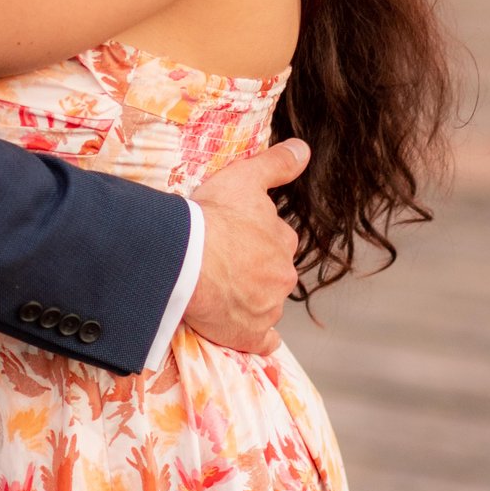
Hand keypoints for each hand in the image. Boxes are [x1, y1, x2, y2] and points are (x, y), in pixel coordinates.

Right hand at [181, 138, 308, 353]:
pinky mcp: (249, 334)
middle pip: (272, 273)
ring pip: (265, 303)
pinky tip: (242, 331)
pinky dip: (256, 338)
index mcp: (282, 241)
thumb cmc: (212, 215)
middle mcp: (282, 275)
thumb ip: (277, 164)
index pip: (275, 241)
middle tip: (222, 264)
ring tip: (219, 292)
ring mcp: (267, 307)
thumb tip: (304, 149)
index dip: (253, 239)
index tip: (233, 238)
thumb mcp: (244, 177)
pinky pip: (261, 341)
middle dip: (253, 270)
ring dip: (250, 299)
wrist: (185, 258)